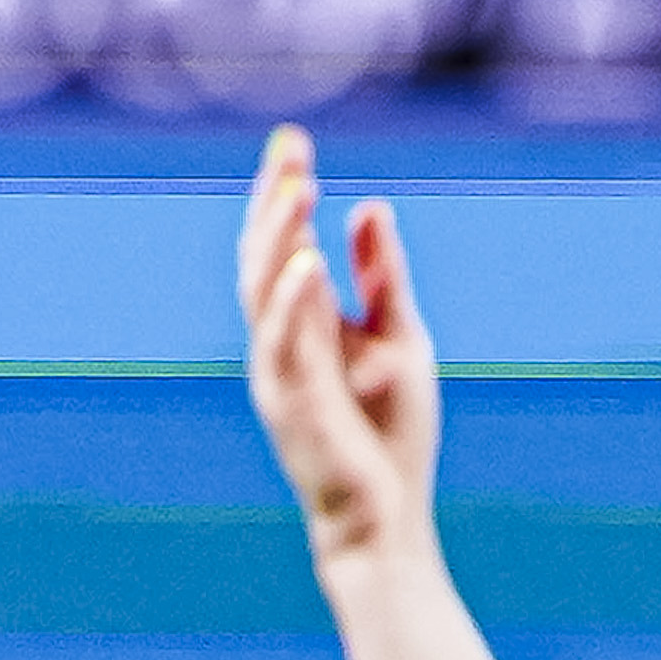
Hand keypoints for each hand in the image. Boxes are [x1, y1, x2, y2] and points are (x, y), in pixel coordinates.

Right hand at [240, 122, 442, 574]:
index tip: (294, 142)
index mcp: (302, 322)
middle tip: (291, 150)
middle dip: (275, 201)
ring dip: (279, 238)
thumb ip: (381, 277)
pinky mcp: (291, 402)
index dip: (284, 193)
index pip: (285, 244)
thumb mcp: (397, 339)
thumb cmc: (387, 434)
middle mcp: (278, 339)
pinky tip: (307, 262)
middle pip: (265, 256)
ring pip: (263, 290)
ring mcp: (278, 369)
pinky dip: (293, 300)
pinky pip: (283, 342)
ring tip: (298, 189)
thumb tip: (372, 205)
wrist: (380, 517)